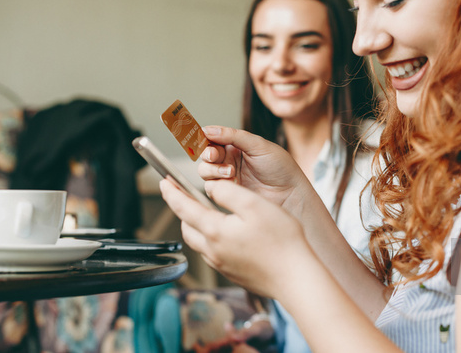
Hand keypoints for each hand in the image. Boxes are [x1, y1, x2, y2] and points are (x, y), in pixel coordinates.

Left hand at [160, 177, 313, 297]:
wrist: (296, 277)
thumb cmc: (280, 241)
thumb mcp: (254, 204)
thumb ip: (228, 192)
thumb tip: (211, 187)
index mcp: (215, 231)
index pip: (183, 208)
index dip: (171, 193)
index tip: (164, 182)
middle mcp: (213, 251)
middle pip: (187, 228)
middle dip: (182, 210)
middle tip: (184, 195)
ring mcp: (222, 265)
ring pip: (199, 242)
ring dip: (197, 225)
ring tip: (206, 212)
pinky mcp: (233, 273)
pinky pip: (213, 253)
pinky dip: (212, 239)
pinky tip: (227, 234)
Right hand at [199, 126, 311, 211]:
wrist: (290, 194)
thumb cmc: (280, 168)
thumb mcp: (259, 146)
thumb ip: (233, 136)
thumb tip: (208, 129)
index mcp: (237, 145)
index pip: (214, 138)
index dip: (206, 138)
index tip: (204, 138)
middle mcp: (230, 160)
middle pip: (206, 155)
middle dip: (208, 154)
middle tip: (215, 156)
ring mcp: (228, 178)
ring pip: (205, 171)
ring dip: (213, 169)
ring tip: (230, 171)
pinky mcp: (228, 194)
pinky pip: (211, 187)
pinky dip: (217, 184)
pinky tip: (232, 183)